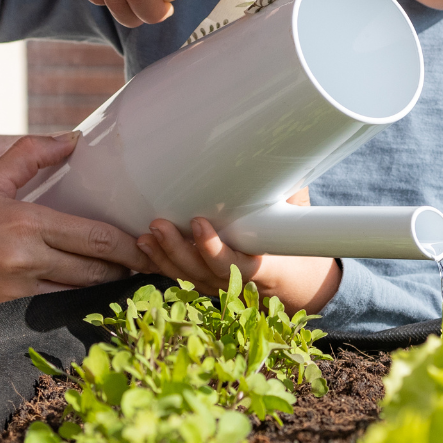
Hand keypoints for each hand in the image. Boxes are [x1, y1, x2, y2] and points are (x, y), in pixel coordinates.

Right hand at [0, 132, 155, 318]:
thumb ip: (30, 155)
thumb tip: (72, 138)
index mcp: (26, 224)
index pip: (95, 237)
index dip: (129, 245)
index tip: (148, 244)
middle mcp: (27, 260)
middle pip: (96, 270)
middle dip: (126, 269)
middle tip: (149, 263)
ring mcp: (18, 290)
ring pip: (79, 292)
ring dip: (105, 287)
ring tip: (128, 278)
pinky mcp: (7, 311)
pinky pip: (54, 306)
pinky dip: (76, 300)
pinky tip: (91, 295)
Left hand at [135, 191, 341, 315]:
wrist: (292, 276)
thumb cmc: (292, 238)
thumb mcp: (297, 215)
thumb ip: (288, 192)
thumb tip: (279, 158)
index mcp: (261, 265)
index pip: (234, 264)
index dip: (214, 248)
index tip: (200, 223)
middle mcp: (234, 280)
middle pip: (201, 271)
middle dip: (177, 250)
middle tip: (160, 225)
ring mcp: (216, 285)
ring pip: (185, 276)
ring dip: (163, 256)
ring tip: (147, 234)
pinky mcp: (202, 282)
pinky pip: (178, 276)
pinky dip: (159, 263)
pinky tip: (145, 245)